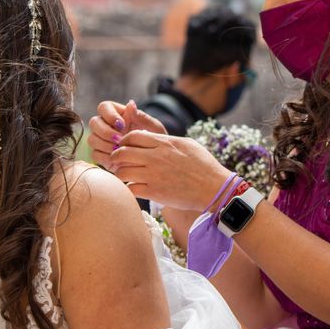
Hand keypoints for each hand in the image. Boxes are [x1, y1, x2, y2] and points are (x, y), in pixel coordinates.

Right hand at [88, 100, 166, 169]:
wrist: (154, 159)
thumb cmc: (154, 139)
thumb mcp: (153, 127)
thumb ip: (141, 116)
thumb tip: (130, 104)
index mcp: (117, 113)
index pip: (104, 107)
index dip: (109, 115)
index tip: (122, 124)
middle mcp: (106, 124)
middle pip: (94, 122)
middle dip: (105, 132)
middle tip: (119, 139)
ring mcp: (101, 139)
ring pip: (92, 139)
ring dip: (105, 145)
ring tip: (120, 150)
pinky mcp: (101, 154)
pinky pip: (95, 154)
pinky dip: (105, 157)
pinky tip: (117, 159)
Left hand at [111, 130, 230, 211]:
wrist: (213, 188)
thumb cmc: (204, 165)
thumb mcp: (187, 144)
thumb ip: (167, 140)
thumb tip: (152, 138)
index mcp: (163, 143)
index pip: (132, 136)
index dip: (124, 141)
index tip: (124, 146)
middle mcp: (155, 158)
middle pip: (121, 153)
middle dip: (116, 157)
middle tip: (118, 162)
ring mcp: (153, 175)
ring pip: (122, 171)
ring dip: (121, 173)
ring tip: (126, 175)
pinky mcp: (154, 192)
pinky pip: (130, 188)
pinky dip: (129, 188)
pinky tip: (135, 187)